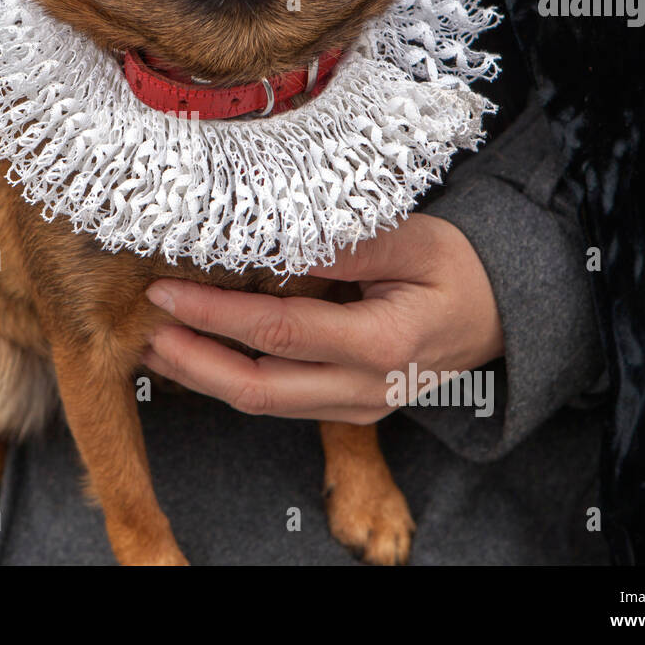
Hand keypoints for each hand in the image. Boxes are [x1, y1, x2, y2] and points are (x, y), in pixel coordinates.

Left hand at [141, 214, 503, 423]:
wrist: (503, 313)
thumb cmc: (458, 266)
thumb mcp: (412, 239)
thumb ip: (343, 242)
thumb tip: (269, 235)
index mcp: (382, 343)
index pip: (277, 331)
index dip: (214, 313)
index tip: (166, 288)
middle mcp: (366, 387)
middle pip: (258, 388)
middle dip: (190, 362)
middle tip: (141, 329)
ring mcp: (358, 406)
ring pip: (262, 403)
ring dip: (203, 377)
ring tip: (154, 343)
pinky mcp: (348, 409)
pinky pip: (280, 402)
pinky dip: (233, 379)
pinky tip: (200, 355)